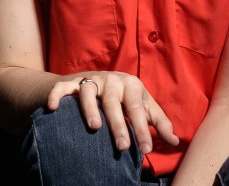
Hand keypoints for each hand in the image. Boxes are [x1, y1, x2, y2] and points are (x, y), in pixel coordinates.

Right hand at [46, 71, 178, 153]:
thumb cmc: (124, 97)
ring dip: (90, 109)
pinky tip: (53, 108)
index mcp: (131, 85)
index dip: (142, 129)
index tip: (145, 150)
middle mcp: (111, 80)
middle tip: (123, 147)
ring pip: (89, 91)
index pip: (137, 108)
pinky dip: (57, 95)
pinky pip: (62, 87)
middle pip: (114, 101)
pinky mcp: (71, 82)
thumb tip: (175, 141)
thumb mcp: (144, 106)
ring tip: (94, 128)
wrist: (96, 79)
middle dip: (119, 125)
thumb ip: (159, 123)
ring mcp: (91, 80)